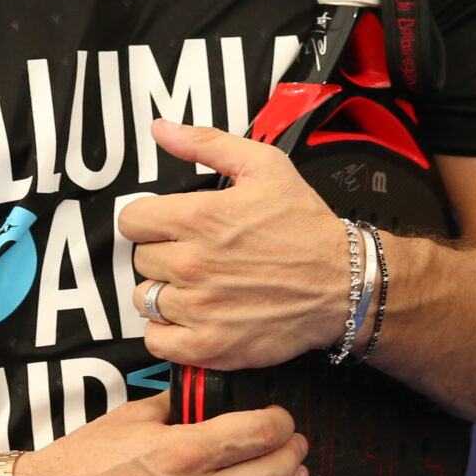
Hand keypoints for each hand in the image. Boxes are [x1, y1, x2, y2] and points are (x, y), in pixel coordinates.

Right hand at [18, 394, 309, 475]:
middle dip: (291, 455)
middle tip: (294, 445)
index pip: (257, 434)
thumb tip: (207, 396)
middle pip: (270, 475)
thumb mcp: (130, 416)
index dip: (279, 422)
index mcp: (181, 452)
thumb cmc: (82, 463)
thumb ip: (177, 404)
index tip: (280, 419)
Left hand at [119, 120, 350, 369]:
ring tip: (196, 287)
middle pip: (140, 260)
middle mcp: (192, 263)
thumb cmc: (306, 227)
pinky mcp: (209, 345)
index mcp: (198, 217)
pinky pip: (157, 340)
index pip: (131, 221)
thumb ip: (206, 144)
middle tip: (194, 256)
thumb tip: (162, 129)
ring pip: (145, 300)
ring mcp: (199, 308)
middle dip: (162, 256)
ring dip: (164, 293)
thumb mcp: (264, 166)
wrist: (344, 284)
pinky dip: (167, 332)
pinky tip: (192, 318)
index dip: (149, 221)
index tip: (168, 227)